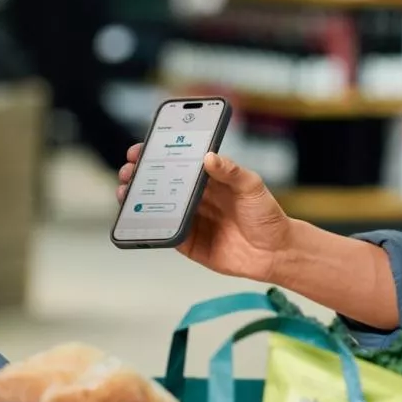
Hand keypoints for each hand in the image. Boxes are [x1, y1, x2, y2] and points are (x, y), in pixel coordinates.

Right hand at [119, 148, 290, 280]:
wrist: (276, 253)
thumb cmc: (267, 215)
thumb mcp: (252, 186)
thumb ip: (231, 171)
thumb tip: (209, 156)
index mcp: (209, 178)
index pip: (177, 161)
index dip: (156, 154)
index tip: (140, 149)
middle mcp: (195, 197)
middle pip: (160, 182)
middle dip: (140, 174)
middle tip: (129, 171)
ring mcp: (190, 219)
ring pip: (156, 206)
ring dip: (137, 199)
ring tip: (126, 192)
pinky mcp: (188, 242)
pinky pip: (164, 233)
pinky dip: (150, 227)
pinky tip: (139, 219)